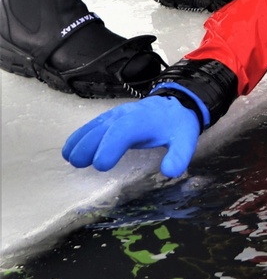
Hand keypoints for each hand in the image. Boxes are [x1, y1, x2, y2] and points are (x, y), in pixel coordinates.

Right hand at [62, 97, 200, 176]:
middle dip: (90, 144)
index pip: (125, 129)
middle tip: (78, 163)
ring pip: (96, 124)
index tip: (100, 165)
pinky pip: (93, 124)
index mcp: (145, 120)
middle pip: (105, 127)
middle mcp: (128, 114)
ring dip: (81, 139)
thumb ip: (179, 156)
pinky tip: (69, 148)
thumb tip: (170, 171)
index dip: (111, 145)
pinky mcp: (110, 118)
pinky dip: (80, 135)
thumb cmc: (176, 127)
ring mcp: (117, 114)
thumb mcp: (185, 140)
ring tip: (69, 157)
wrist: (175, 107)